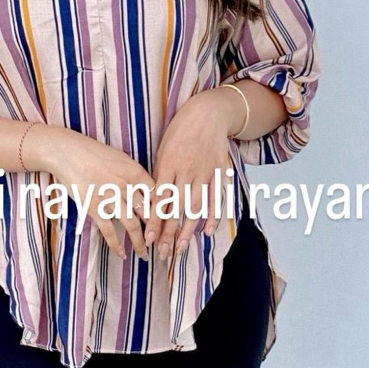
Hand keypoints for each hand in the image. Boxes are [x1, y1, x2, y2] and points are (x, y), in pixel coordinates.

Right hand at [42, 128, 156, 261]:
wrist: (68, 153)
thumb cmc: (94, 152)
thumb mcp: (121, 158)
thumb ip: (134, 175)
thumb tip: (146, 191)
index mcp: (135, 172)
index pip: (157, 195)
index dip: (164, 211)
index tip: (169, 224)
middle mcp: (126, 186)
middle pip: (147, 213)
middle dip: (156, 231)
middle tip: (161, 243)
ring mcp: (110, 198)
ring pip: (132, 225)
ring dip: (140, 243)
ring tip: (144, 254)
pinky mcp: (94, 208)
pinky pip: (109, 231)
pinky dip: (116, 245)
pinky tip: (121, 254)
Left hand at [143, 91, 236, 260]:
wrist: (208, 113)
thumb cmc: (181, 130)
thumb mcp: (163, 148)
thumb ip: (160, 173)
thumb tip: (151, 198)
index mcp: (169, 164)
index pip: (160, 199)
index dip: (154, 221)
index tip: (149, 239)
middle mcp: (187, 170)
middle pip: (177, 208)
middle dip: (169, 233)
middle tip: (163, 254)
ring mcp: (205, 172)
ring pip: (196, 206)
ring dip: (188, 230)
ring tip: (181, 249)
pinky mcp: (219, 172)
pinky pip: (217, 197)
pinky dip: (213, 215)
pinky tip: (207, 231)